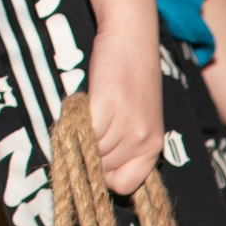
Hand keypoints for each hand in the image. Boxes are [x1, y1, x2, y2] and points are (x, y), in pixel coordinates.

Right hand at [86, 27, 164, 195]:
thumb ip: (123, 147)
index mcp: (153, 148)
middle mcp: (143, 141)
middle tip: (89, 127)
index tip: (98, 158)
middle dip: (89, 153)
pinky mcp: (106, 106)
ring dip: (78, 138)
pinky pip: (81, 132)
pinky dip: (72, 124)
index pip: (124, 186)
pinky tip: (78, 109)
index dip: (105, 176)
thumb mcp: (138, 121)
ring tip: (85, 114)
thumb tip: (92, 172)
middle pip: (101, 169)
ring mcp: (127, 125)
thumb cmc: (131, 81)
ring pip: (88, 152)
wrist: (132, 39)